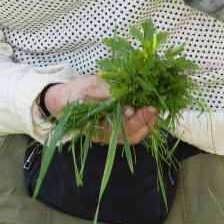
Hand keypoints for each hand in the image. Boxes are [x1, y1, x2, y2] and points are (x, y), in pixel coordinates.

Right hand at [43, 76, 157, 145]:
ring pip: (130, 137)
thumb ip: (103, 91)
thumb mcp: (88, 87)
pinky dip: (144, 128)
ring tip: (154, 111)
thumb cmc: (79, 92)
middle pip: (122, 132)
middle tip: (150, 107)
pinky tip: (152, 118)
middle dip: (138, 120)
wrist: (69, 101)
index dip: (121, 117)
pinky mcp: (116, 134)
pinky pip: (132, 136)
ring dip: (145, 125)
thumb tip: (119, 92)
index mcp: (90, 122)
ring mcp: (109, 136)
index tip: (131, 107)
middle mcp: (100, 134)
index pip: (109, 124)